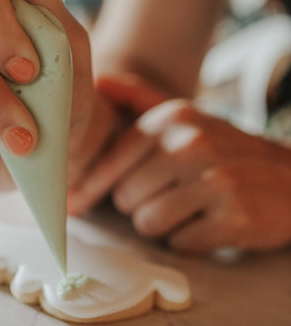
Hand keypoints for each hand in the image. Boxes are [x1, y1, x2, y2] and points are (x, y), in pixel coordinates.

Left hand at [68, 86, 290, 252]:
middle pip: (125, 197)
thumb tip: (98, 82)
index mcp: (174, 118)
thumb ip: (138, 101)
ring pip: (147, 223)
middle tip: (169, 196)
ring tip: (189, 210)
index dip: (100, 186)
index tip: (90, 198)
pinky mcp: (233, 217)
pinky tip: (210, 223)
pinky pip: (181, 243)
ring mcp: (215, 180)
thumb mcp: (187, 118)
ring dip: (163, 226)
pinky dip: (191, 241)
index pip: (110, 162)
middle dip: (141, 205)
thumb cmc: (225, 152)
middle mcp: (192, 144)